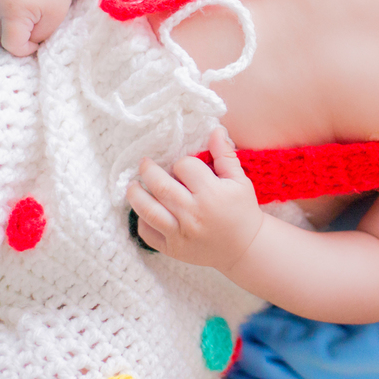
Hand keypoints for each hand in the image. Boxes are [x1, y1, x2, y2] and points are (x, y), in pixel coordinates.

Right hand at [0, 0, 80, 55]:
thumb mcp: (53, 21)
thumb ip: (36, 37)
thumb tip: (23, 45)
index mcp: (13, 12)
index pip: (10, 45)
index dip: (25, 49)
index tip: (38, 42)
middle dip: (11, 43)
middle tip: (30, 38)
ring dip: (4, 32)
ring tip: (25, 27)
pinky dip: (2, 20)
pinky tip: (19, 14)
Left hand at [126, 128, 263, 270]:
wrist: (245, 247)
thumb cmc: (242, 210)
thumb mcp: (239, 181)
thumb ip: (225, 155)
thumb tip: (215, 130)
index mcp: (212, 193)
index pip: (184, 167)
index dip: (182, 163)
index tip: (184, 167)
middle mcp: (193, 213)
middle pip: (160, 185)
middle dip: (147, 170)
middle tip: (144, 164)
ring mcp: (181, 233)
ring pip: (147, 210)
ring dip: (135, 194)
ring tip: (133, 185)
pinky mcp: (173, 249)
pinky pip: (148, 233)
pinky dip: (142, 220)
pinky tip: (145, 211)